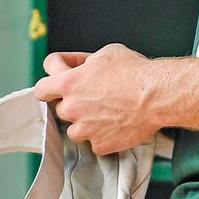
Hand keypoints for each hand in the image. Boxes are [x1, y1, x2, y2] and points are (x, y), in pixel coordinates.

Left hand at [33, 44, 159, 154]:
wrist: (158, 96)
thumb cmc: (136, 73)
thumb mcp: (107, 53)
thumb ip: (86, 63)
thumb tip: (83, 67)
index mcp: (68, 83)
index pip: (41, 88)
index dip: (52, 82)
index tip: (62, 79)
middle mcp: (72, 108)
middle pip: (60, 108)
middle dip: (73, 101)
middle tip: (93, 95)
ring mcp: (85, 129)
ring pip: (74, 129)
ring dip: (85, 122)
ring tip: (105, 112)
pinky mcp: (100, 144)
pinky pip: (94, 142)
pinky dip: (102, 135)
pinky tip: (115, 124)